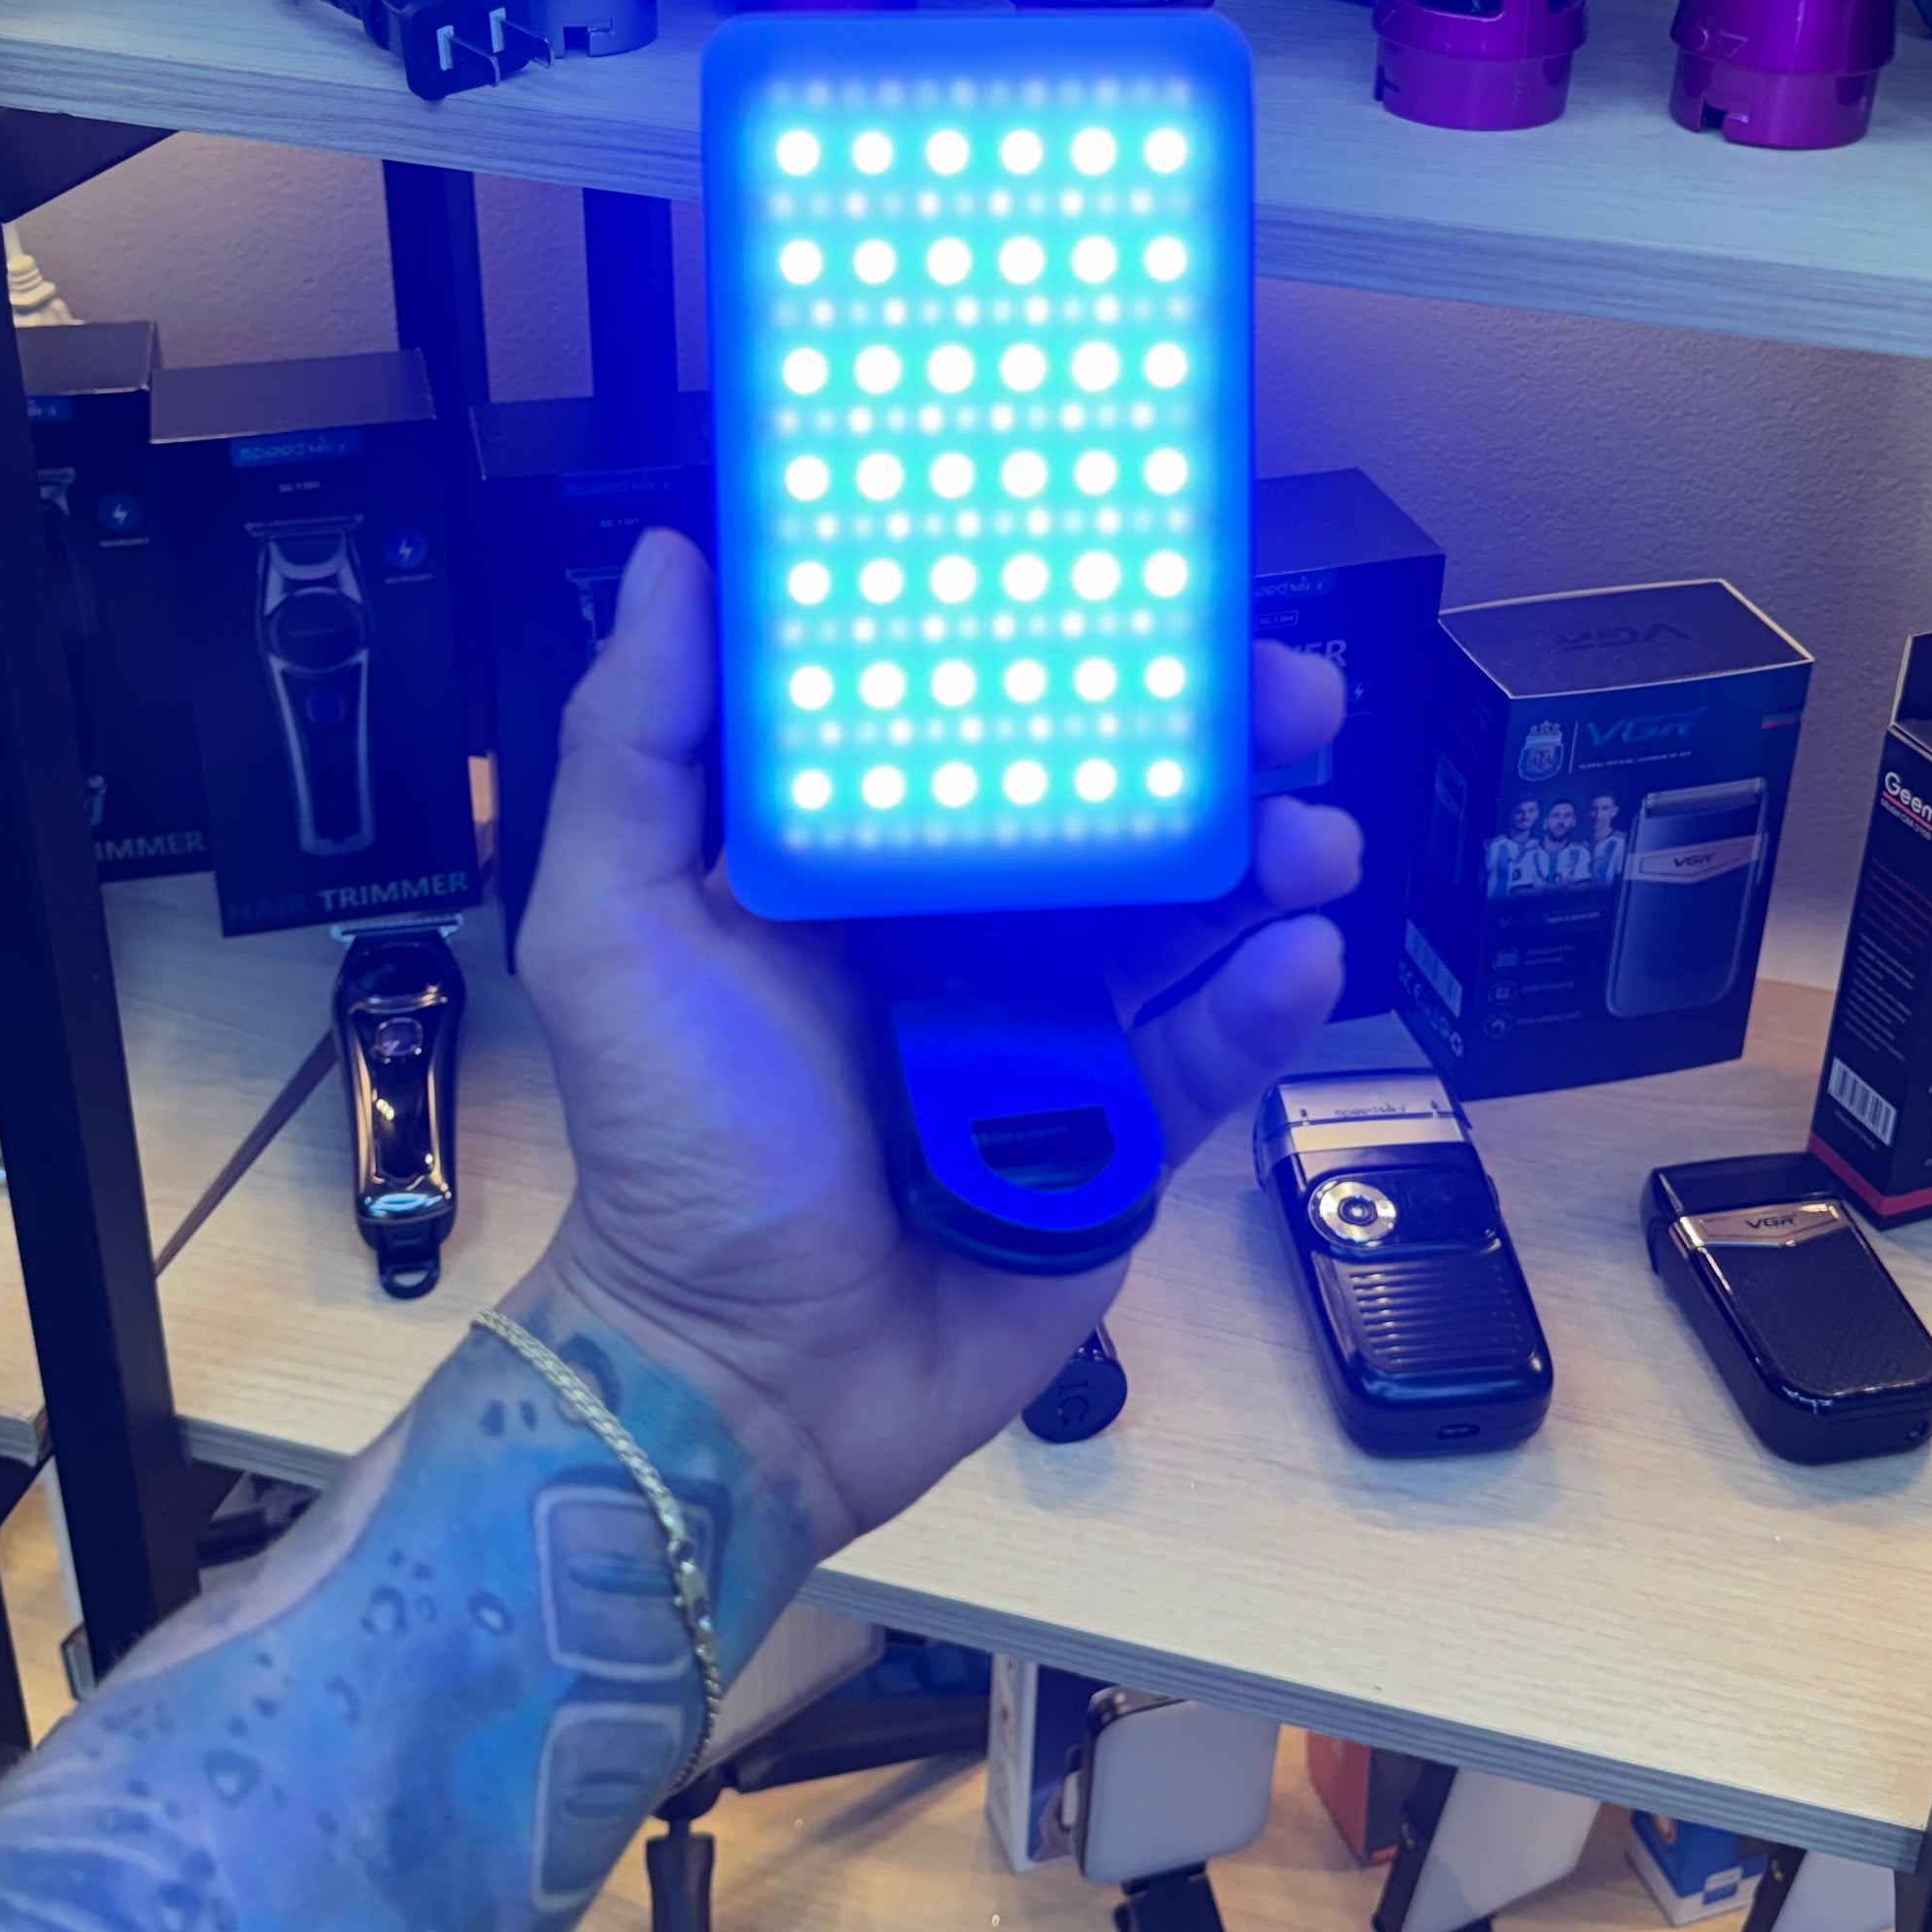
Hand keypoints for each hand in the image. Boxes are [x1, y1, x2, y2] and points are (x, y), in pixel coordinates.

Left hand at [516, 526, 1359, 1551]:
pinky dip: (1262, 1004)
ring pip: (1189, 919)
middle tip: (1295, 701)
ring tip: (1318, 839)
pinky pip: (1208, 1055)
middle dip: (1219, 746)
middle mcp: (974, 929)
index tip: (1146, 584)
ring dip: (1268, 864)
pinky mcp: (1117, 1138)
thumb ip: (637, 745)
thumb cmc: (674, 1143)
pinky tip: (1301, 955)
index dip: (1073, 651)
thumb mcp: (613, 926)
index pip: (988, 726)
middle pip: (1121, 807)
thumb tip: (678, 558)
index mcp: (871, 862)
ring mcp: (1056, 1034)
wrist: (741, 1373)